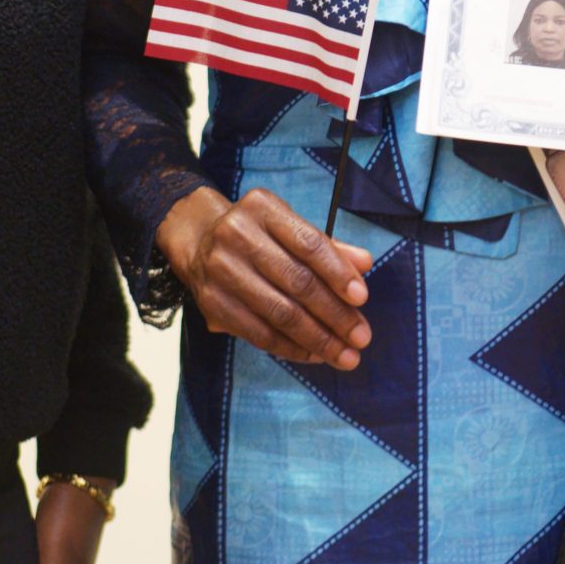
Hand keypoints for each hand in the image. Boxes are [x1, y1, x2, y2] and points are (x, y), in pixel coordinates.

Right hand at [155, 186, 374, 366]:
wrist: (199, 240)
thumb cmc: (259, 234)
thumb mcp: (289, 227)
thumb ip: (328, 247)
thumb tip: (365, 263)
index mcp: (263, 208)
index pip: (309, 243)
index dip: (338, 273)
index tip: (362, 299)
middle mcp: (237, 235)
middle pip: (297, 282)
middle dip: (334, 314)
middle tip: (361, 337)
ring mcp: (221, 270)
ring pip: (279, 313)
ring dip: (318, 339)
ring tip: (345, 355)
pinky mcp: (211, 303)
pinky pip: (258, 333)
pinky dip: (291, 348)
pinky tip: (314, 355)